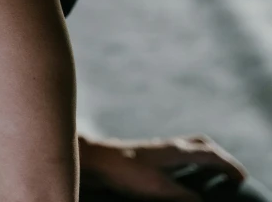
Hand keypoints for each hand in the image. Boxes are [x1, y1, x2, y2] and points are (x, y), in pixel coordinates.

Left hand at [79, 135, 246, 200]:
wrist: (98, 160)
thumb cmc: (127, 173)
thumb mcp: (160, 190)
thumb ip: (185, 196)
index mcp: (177, 150)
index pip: (211, 154)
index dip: (228, 165)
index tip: (241, 177)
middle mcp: (171, 145)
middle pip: (202, 143)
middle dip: (219, 156)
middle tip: (230, 172)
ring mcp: (159, 148)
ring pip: (189, 146)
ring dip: (204, 156)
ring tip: (212, 172)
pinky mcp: (149, 154)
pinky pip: (178, 152)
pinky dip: (190, 160)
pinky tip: (184, 173)